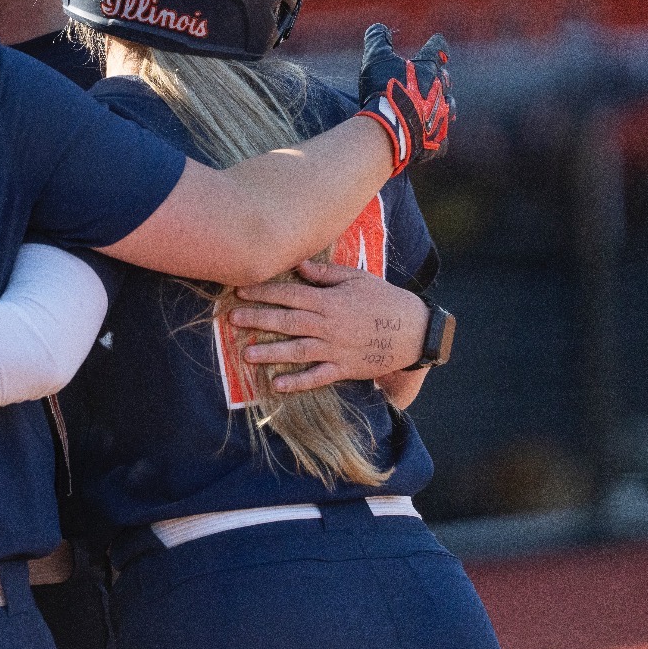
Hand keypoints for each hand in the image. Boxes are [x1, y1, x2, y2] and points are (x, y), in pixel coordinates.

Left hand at [231, 259, 428, 391]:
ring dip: (271, 352)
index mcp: (330, 301)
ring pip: (298, 350)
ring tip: (246, 355)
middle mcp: (329, 325)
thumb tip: (297, 263)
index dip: (264, 292)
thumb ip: (324, 273)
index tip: (240, 291)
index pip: (290, 295)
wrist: (415, 330)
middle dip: (258, 319)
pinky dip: (298, 382)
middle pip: (288, 321)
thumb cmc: (384, 299)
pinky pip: (318, 377)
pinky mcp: (344, 368)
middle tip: (232, 319)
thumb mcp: (356, 278)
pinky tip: (277, 385)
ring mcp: (336, 349)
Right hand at [356, 25, 451, 173]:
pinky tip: (434, 139)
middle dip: (441, 76)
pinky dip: (438, 138)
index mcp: (427, 69)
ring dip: (445, 104)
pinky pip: (442, 140)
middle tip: (440, 74)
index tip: (438, 40)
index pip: (437, 49)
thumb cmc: (384, 91)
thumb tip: (379, 27)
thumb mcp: (376, 59)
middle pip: (445, 80)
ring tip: (442, 104)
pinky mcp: (436, 142)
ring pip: (449, 107)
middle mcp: (440, 91)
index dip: (437, 44)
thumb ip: (377, 40)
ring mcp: (440, 117)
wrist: (390, 129)